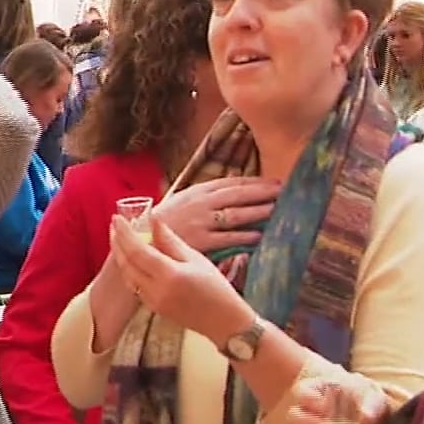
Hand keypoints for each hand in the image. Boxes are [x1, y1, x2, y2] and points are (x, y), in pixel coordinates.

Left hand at [111, 217, 251, 341]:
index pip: (138, 250)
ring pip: (128, 275)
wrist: (223, 321)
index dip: (125, 233)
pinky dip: (130, 269)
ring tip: (120, 239)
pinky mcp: (153, 308)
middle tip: (115, 225)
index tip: (117, 218)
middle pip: (127, 263)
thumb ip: (171, 241)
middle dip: (118, 242)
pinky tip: (133, 259)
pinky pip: (134, 285)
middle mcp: (156, 290)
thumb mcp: (196, 259)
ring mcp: (153, 301)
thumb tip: (154, 221)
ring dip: (121, 256)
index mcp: (169, 275)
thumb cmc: (216, 288)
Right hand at [152, 177, 279, 253]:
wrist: (140, 241)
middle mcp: (200, 204)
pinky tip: (259, 235)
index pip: (230, 183)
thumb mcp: (182, 201)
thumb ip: (204, 196)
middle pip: (237, 195)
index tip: (273, 181)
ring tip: (276, 209)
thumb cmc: (164, 222)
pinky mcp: (200, 242)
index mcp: (197, 191)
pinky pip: (227, 238)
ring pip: (235, 215)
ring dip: (257, 211)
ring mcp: (201, 222)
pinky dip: (244, 236)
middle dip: (261, 192)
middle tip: (283, 190)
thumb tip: (229, 192)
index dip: (254, 182)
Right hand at [286, 378, 389, 423]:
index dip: (309, 400)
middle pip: (294, 417)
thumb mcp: (370, 395)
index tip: (325, 407)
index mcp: (317, 390)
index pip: (301, 391)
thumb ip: (369, 404)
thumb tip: (367, 417)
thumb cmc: (364, 399)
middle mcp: (307, 411)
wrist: (369, 418)